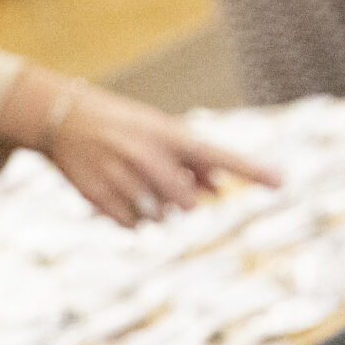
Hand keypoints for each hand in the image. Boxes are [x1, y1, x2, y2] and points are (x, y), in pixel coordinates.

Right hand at [0, 70, 277, 226]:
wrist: (63, 119)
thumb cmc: (121, 125)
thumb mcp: (156, 132)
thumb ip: (188, 162)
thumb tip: (218, 189)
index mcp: (168, 135)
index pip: (218, 154)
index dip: (250, 170)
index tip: (281, 181)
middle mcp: (148, 156)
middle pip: (185, 204)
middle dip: (178, 202)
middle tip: (159, 184)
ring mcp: (124, 178)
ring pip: (158, 218)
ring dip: (153, 211)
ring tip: (133, 186)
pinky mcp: (100, 197)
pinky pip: (133, 226)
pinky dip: (131, 219)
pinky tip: (118, 197)